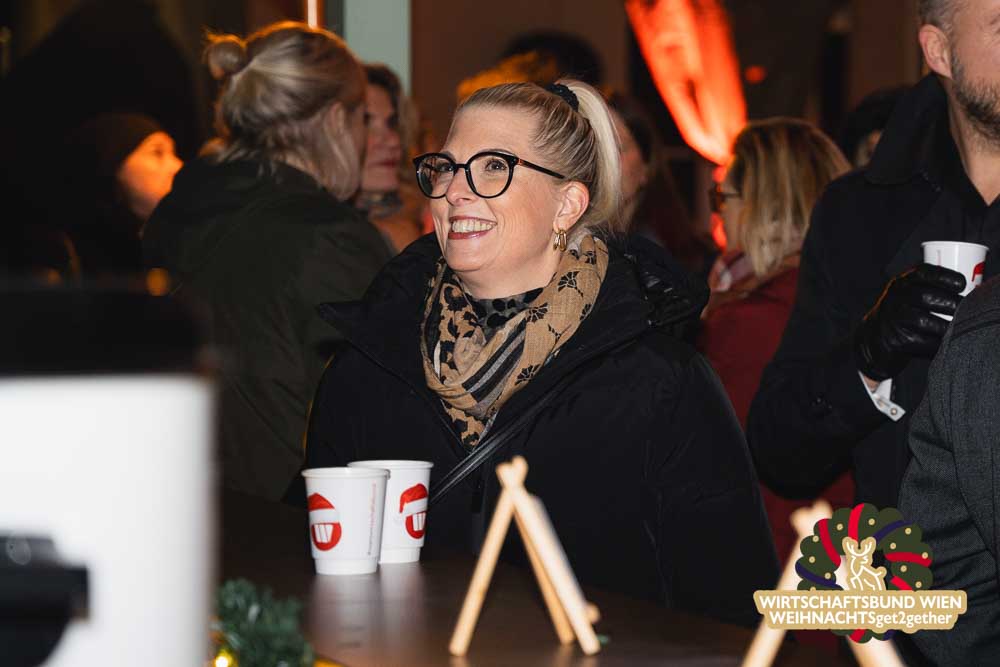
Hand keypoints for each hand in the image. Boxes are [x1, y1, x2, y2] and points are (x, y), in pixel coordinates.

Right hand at [854, 263, 964, 381]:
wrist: (874, 337)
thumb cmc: (903, 313)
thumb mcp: (910, 294)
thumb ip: (932, 289)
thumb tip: (974, 293)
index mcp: (902, 283)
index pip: (923, 273)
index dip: (945, 276)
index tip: (961, 284)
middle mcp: (895, 298)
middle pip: (926, 296)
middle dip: (952, 304)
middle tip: (966, 310)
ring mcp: (893, 319)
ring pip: (925, 321)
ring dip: (947, 326)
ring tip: (959, 328)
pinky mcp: (896, 340)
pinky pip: (923, 342)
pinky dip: (938, 344)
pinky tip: (945, 343)